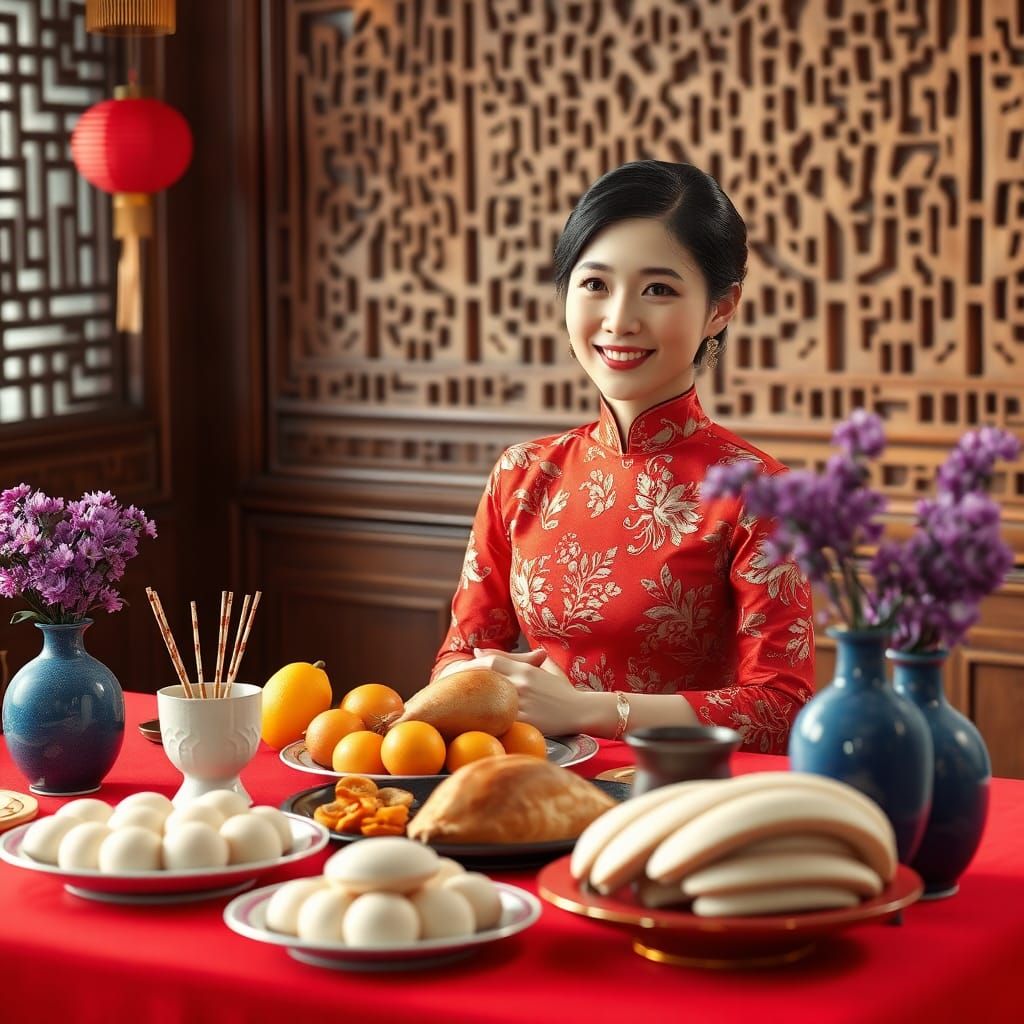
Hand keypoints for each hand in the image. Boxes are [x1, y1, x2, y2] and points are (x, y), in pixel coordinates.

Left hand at [464, 647, 587, 736]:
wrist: (582, 710)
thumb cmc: (563, 690)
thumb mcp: (545, 667)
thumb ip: (522, 657)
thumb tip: (487, 649)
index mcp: (526, 669)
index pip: (492, 661)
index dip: (473, 663)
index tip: (459, 667)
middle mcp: (522, 683)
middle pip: (487, 676)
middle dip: (465, 676)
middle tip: (449, 681)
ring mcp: (523, 703)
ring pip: (491, 698)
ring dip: (472, 698)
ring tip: (456, 700)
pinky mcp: (526, 722)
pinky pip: (501, 719)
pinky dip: (487, 718)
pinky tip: (474, 720)